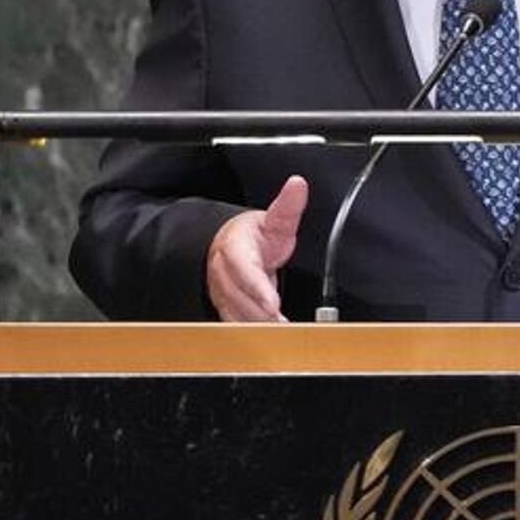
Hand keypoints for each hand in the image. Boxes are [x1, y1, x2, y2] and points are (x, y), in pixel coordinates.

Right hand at [205, 175, 308, 321]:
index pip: (244, 270)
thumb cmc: (252, 236)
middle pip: (238, 297)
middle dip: (261, 312)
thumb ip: (287, 207)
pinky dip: (253, 330)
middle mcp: (222, 272)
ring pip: (235, 313)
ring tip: (281, 331)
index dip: (257, 288)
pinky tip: (272, 334)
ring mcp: (221, 290)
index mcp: (234, 248)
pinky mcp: (224, 306)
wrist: (227, 245)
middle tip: (284, 323)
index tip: (274, 303)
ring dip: (258, 324)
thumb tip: (298, 185)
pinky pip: (235, 322)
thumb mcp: (273, 220)